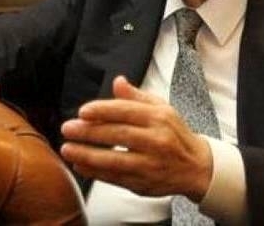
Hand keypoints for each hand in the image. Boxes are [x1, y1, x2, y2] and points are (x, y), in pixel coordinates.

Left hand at [60, 76, 212, 200]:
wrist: (196, 166)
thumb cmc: (174, 134)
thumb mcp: (161, 109)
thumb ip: (136, 96)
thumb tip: (118, 81)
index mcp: (159, 117)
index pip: (127, 111)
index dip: (103, 110)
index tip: (83, 111)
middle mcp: (156, 140)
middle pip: (118, 134)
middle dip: (89, 132)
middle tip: (68, 128)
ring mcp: (150, 163)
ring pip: (115, 159)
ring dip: (88, 155)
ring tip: (68, 149)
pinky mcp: (144, 182)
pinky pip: (115, 178)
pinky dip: (95, 173)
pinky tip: (80, 165)